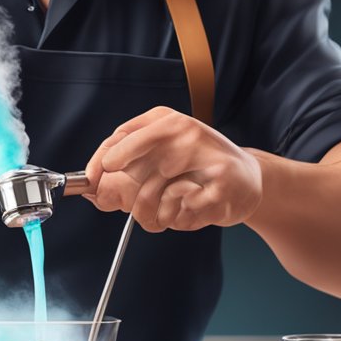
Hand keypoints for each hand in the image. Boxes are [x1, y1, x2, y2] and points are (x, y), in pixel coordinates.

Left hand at [83, 107, 262, 232]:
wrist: (248, 179)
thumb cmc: (198, 168)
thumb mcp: (161, 157)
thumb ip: (127, 169)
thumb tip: (92, 192)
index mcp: (167, 120)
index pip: (121, 137)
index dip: (102, 162)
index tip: (93, 180)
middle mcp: (185, 132)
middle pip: (133, 174)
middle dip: (133, 201)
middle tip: (141, 209)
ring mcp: (204, 157)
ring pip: (153, 199)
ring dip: (156, 216)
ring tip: (173, 210)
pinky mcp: (221, 185)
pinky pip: (179, 213)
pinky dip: (181, 220)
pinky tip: (195, 209)